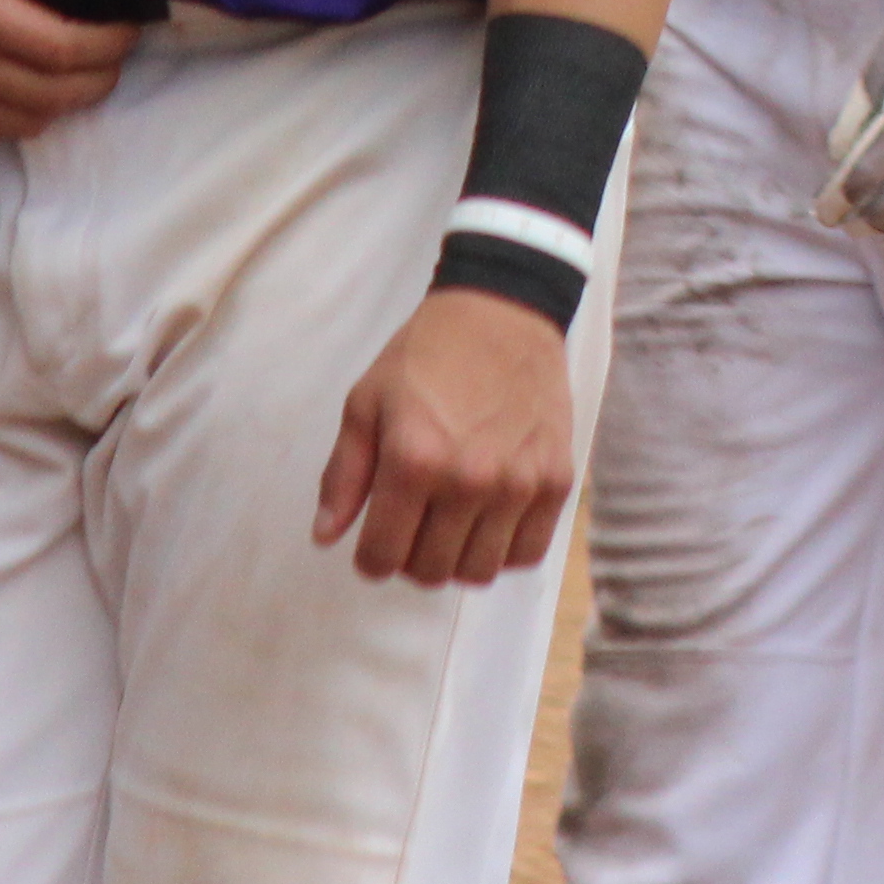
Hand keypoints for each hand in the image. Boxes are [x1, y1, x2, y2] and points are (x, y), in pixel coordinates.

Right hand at [0, 0, 132, 142]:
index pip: (67, 51)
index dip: (111, 45)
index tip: (130, 29)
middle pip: (53, 96)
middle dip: (98, 77)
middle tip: (113, 53)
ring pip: (21, 123)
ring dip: (60, 102)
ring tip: (77, 71)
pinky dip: (15, 117)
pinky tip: (28, 89)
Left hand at [313, 290, 574, 584]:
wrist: (504, 312)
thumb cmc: (426, 354)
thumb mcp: (366, 402)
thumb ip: (344, 474)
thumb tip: (326, 537)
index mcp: (414, 461)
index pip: (382, 557)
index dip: (370, 557)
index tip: (376, 539)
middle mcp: (468, 481)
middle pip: (430, 571)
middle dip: (410, 558)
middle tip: (413, 525)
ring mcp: (518, 484)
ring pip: (479, 572)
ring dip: (457, 559)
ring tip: (452, 526)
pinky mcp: (556, 480)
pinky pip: (528, 552)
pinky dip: (504, 550)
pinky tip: (491, 521)